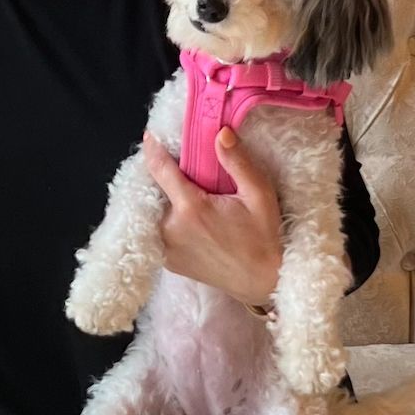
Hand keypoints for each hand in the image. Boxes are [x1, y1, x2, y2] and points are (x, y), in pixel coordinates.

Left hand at [141, 126, 281, 305]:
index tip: (150, 137)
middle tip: (182, 169)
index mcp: (191, 208)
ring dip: (166, 200)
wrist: (261, 281)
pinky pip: (159, 233)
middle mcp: (171, 229)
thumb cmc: (264, 237)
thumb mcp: (259, 195)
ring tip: (186, 194)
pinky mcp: (169, 262)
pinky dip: (167, 221)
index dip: (153, 150)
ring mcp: (167, 248)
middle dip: (166, 177)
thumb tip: (221, 132)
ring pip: (156, 212)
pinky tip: (186, 219)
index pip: (160, 170)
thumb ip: (238, 162)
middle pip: (157, 191)